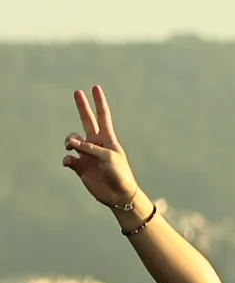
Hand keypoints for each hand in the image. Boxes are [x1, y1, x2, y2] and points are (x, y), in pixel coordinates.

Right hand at [61, 86, 141, 209]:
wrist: (118, 194)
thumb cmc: (119, 174)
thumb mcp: (107, 157)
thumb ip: (88, 148)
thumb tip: (70, 143)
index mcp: (107, 139)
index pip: (102, 116)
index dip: (99, 102)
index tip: (95, 88)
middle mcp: (96, 144)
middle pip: (86, 121)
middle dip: (82, 107)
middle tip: (77, 91)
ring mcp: (87, 154)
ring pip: (72, 140)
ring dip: (70, 141)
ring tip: (71, 146)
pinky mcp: (79, 167)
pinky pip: (68, 158)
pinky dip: (66, 158)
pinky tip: (69, 163)